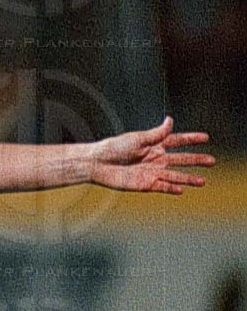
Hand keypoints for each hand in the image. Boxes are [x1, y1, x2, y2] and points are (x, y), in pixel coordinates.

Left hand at [89, 117, 212, 194]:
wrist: (98, 163)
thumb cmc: (114, 148)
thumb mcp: (137, 138)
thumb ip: (156, 133)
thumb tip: (170, 120)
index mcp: (154, 144)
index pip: (177, 140)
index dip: (191, 139)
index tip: (206, 137)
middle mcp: (156, 158)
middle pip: (181, 159)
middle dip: (196, 160)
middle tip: (212, 161)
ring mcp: (152, 172)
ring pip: (175, 175)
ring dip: (188, 178)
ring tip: (203, 181)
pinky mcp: (145, 184)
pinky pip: (162, 187)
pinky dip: (171, 188)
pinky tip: (182, 190)